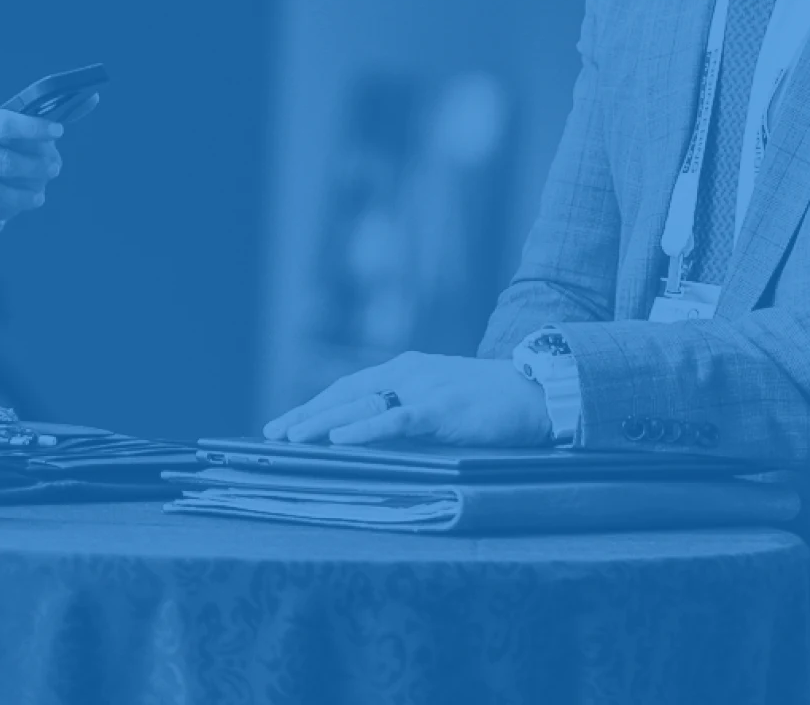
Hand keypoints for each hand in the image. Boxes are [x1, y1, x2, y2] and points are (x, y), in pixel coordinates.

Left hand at [262, 351, 551, 447]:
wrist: (537, 391)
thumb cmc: (491, 399)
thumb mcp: (442, 395)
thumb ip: (410, 405)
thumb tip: (375, 429)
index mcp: (405, 369)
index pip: (348, 386)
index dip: (315, 405)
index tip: (285, 423)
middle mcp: (407, 373)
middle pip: (344, 393)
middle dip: (305, 415)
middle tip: (272, 434)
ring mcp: (423, 389)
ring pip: (360, 405)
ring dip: (322, 422)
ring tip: (291, 438)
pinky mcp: (441, 409)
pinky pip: (394, 420)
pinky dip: (363, 429)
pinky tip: (339, 439)